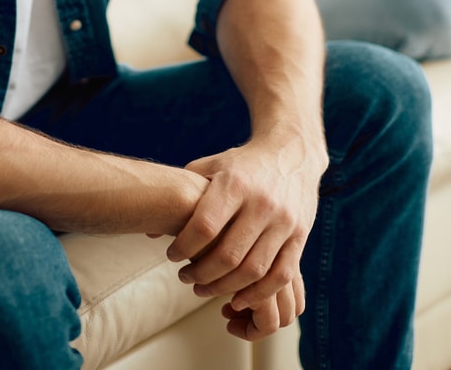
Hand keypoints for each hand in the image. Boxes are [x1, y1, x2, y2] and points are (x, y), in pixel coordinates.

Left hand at [165, 136, 324, 338]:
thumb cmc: (241, 164)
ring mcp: (284, 221)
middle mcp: (262, 203)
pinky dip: (258, 294)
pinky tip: (239, 298)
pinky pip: (281, 275)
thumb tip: (150, 231)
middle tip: (185, 277)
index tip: (172, 254)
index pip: (204, 227)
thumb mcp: (210, 166)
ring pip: (254, 271)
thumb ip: (183, 195)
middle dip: (200, 274)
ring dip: (224, 288)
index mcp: (235, 183)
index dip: (183, 248)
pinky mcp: (300, 236)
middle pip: (228, 256)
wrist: (291, 152)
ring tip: (204, 289)